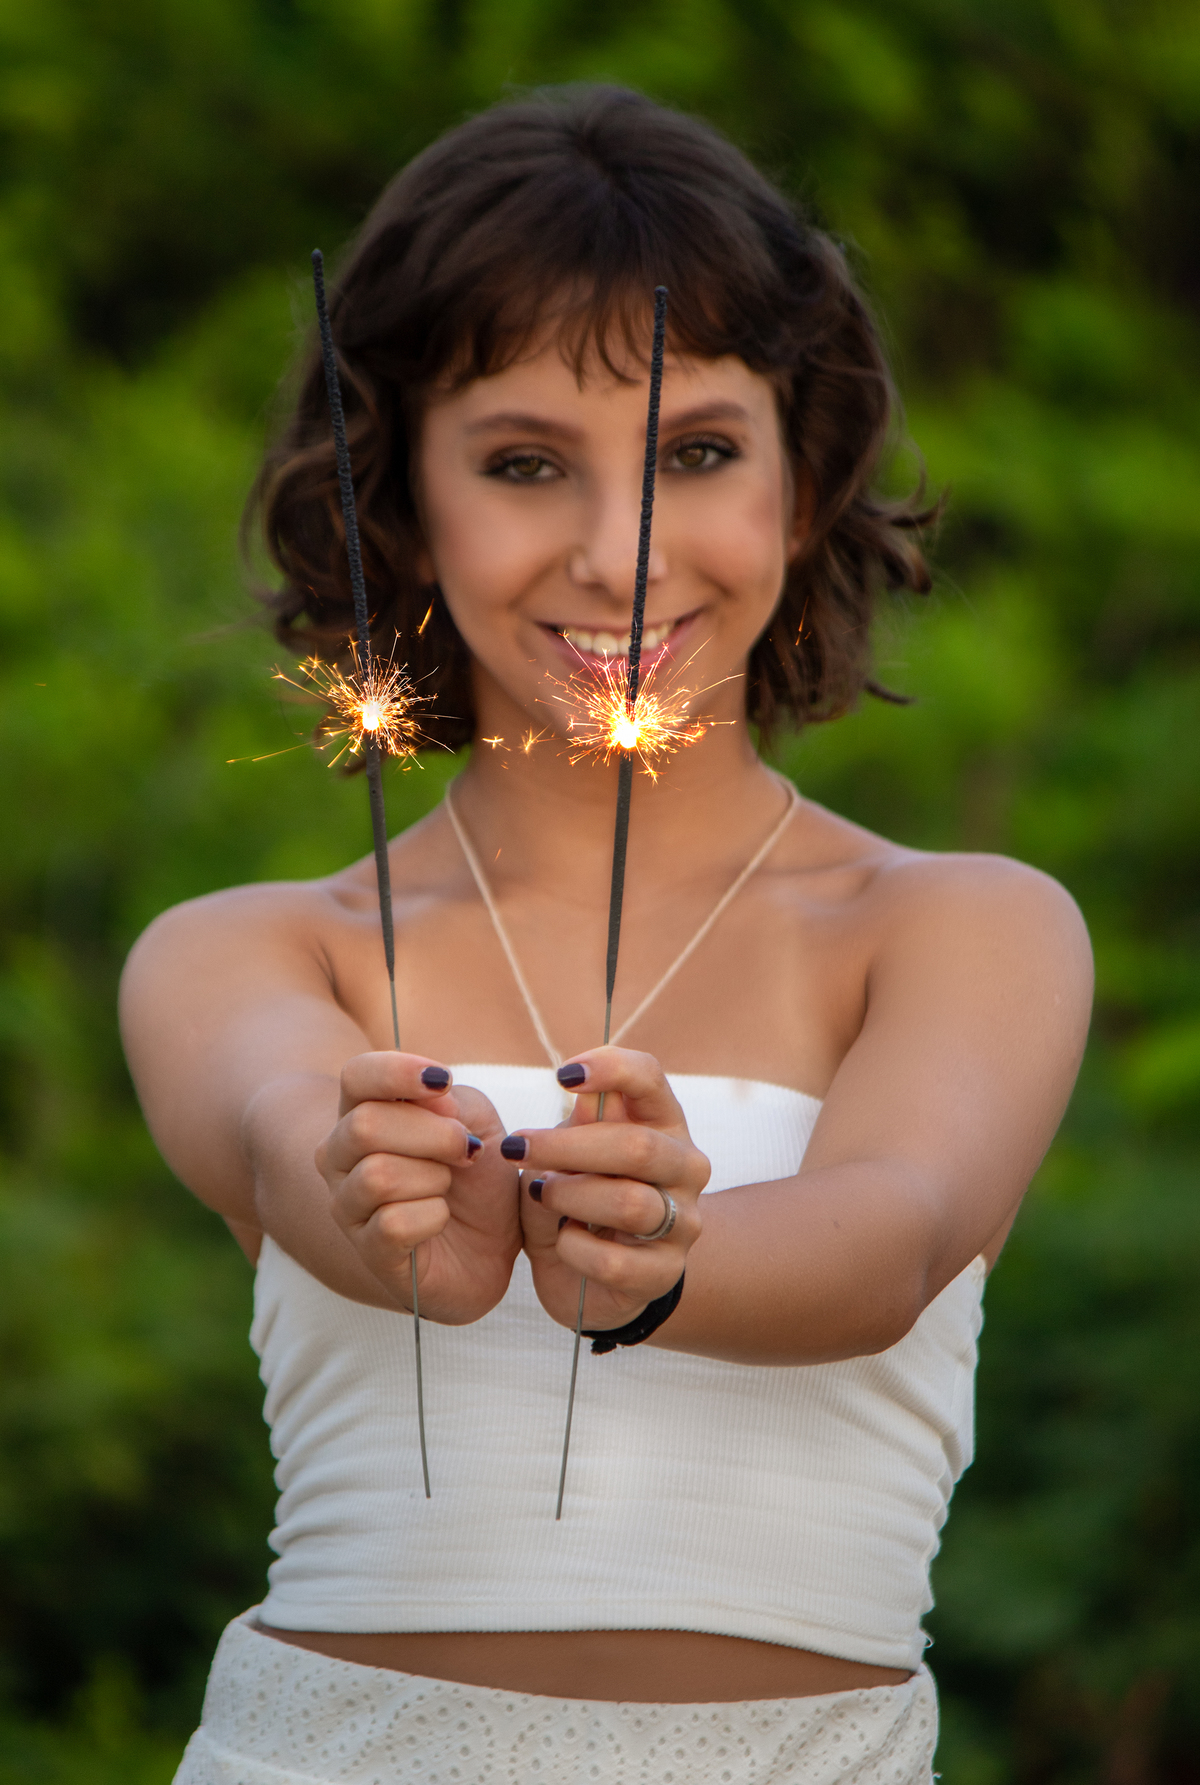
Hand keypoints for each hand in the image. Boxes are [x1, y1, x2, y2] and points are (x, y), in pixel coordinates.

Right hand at [315, 1052, 520, 1322]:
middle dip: (432, 1134)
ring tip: (447, 1186)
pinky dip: (432, 1216)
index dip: (396, 1072)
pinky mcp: (368, 1250)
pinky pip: (393, 1223)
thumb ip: (452, 1101)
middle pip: (365, 1126)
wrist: (492, 1246)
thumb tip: (431, 1097)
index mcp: (363, 1112)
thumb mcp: (477, 1123)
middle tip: (466, 1149)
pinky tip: (440, 1217)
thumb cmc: (475, 1178)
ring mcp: (348, 1206)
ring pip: (376, 1176)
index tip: (442, 1080)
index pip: (355, 1076)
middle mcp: (340, 1156)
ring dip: (432, 1177)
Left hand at [512, 1047, 708, 1334]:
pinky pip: (614, 1261)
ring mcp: (683, 1223)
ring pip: (630, 1204)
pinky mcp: (664, 1273)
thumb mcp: (570, 1153)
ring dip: (570, 1197)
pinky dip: (574, 1248)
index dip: (611, 1068)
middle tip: (517, 1148)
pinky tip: (565, 1240)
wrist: (592, 1273)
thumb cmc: (579, 1195)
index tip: (562, 1076)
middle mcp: (685, 1168)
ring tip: (541, 1195)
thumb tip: (583, 1091)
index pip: (651, 1079)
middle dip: (567, 1147)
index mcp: (663, 1123)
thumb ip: (578, 1123)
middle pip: (638, 1147)